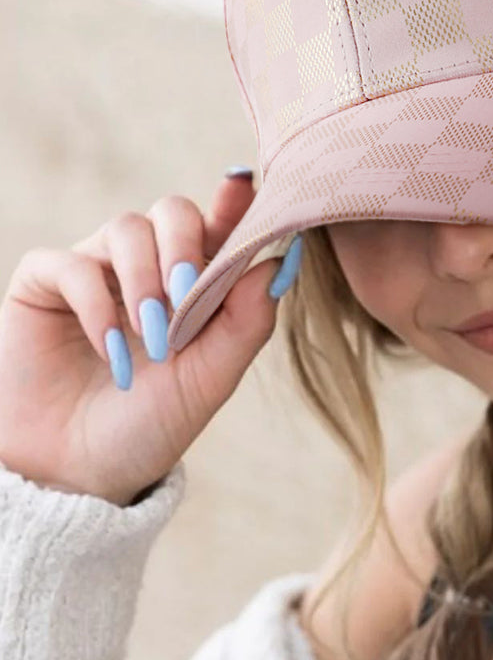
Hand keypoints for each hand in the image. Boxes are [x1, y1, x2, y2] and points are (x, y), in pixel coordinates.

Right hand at [0, 173, 298, 506]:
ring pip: (126, 228)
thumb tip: (281, 259)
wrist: (80, 473)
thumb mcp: (210, 379)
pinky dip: (96, 304)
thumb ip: (247, 320)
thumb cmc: (151, 425)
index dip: (234, 202)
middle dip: (185, 245)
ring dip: (145, 279)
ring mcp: (96, 271)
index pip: (219, 226)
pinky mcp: (45, 285)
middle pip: (173, 211)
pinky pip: (72, 264)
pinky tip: (111, 350)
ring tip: (152, 337)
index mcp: (194, 284)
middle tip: (185, 294)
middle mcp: (146, 268)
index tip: (244, 186)